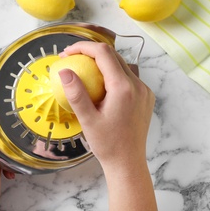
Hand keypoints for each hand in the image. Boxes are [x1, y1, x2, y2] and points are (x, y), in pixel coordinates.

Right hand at [58, 41, 154, 172]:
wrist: (128, 163)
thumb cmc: (107, 144)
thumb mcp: (87, 120)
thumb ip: (76, 94)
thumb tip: (64, 71)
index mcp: (123, 88)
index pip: (103, 53)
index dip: (83, 47)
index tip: (67, 53)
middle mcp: (138, 85)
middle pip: (114, 56)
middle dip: (91, 53)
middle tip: (71, 60)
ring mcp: (144, 91)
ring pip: (122, 65)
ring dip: (103, 63)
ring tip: (85, 70)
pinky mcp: (146, 97)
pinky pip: (129, 77)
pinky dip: (113, 74)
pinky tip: (101, 86)